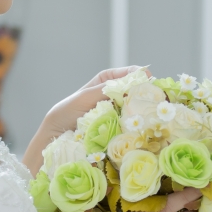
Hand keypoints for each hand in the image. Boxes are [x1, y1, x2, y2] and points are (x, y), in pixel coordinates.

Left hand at [22, 66, 144, 175]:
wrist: (55, 137)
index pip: (126, 74)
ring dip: (143, 110)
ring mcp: (116, 114)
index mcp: (105, 82)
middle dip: (145, 92)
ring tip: (153, 110)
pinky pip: (129, 125)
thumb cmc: (67, 112)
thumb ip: (106, 89)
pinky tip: (143, 125)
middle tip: (156, 95)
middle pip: (134, 91)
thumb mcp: (86, 96)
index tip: (149, 78)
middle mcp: (113, 97)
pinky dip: (136, 125)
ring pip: (134, 108)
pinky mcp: (117, 130)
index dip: (139, 74)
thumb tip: (129, 84)